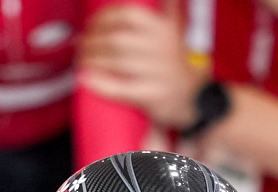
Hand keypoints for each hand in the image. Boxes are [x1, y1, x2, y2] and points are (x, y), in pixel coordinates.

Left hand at [80, 5, 204, 129]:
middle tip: (81, 46)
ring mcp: (159, 72)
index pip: (128, 15)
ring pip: (116, 62)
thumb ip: (167, 8)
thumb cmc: (175, 63)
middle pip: (117, 39)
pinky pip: (121, 88)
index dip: (103, 19)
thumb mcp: (175, 30)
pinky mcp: (153, 95)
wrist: (196, 97)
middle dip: (93, 42)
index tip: (90, 25)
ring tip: (82, 61)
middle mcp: (163, 48)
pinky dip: (100, 84)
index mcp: (164, 29)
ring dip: (92, 61)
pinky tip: (87, 79)